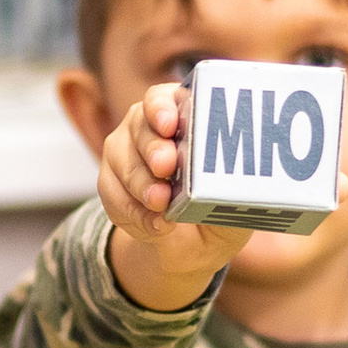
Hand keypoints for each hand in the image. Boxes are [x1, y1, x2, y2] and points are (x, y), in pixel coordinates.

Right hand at [97, 82, 248, 313]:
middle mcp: (147, 128)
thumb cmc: (215, 212)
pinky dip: (134, 212)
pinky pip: (113, 193)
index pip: (162, 99)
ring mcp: (124, 152)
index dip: (163, 109)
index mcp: (179, 117)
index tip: (170, 125)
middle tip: (166, 167)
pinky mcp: (109, 182)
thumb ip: (234, 194)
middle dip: (154, 148)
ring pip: (124, 160)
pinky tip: (156, 225)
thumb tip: (237, 189)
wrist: (185, 248)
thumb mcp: (232, 205)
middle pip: (142, 127)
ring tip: (162, 205)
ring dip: (143, 184)